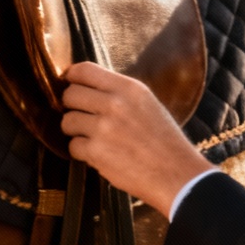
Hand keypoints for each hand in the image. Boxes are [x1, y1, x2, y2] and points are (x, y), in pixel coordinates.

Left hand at [59, 62, 214, 216]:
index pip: (85, 70)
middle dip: (71, 106)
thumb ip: (118, 93)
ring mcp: (103, 128)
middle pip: (70, 94)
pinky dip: (82, 152)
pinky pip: (73, 146)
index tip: (70, 84)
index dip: (72, 76)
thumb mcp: (147, 103)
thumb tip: (87, 87)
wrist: (177, 174)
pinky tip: (99, 154)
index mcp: (129, 88)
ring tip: (93, 138)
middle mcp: (115, 104)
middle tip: (82, 116)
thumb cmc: (164, 141)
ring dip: (75, 131)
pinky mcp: (96, 152)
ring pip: (68, 121)